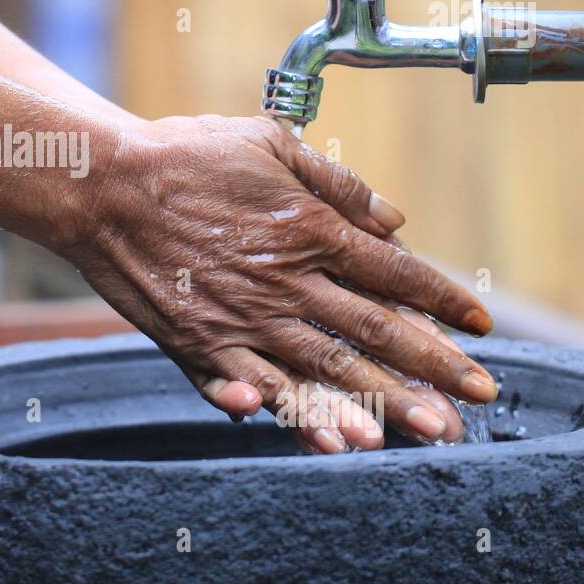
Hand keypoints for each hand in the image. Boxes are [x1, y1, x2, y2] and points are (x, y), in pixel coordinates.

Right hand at [54, 114, 495, 452]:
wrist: (103, 185)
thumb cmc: (186, 156)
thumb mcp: (269, 144)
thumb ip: (337, 182)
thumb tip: (395, 218)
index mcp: (309, 228)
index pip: (395, 272)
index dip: (444, 300)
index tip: (481, 326)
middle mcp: (285, 280)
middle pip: (373, 330)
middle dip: (433, 368)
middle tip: (478, 401)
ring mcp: (242, 317)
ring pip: (323, 368)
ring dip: (379, 403)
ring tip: (422, 434)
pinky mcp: (199, 342)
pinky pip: (250, 386)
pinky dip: (286, 413)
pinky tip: (320, 439)